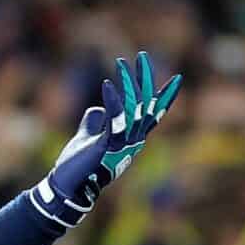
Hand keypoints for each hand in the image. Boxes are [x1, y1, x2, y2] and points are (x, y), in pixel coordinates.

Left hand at [28, 51, 182, 229]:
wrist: (66, 188)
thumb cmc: (77, 165)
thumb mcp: (88, 138)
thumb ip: (95, 122)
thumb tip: (98, 108)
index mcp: (130, 138)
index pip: (152, 114)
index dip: (165, 97)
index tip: (177, 79)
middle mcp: (131, 140)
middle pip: (145, 104)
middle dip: (145, 79)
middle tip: (143, 56)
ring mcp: (121, 143)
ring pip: (134, 107)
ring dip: (129, 82)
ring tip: (123, 62)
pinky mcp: (107, 145)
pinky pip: (115, 119)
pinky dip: (113, 101)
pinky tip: (108, 85)